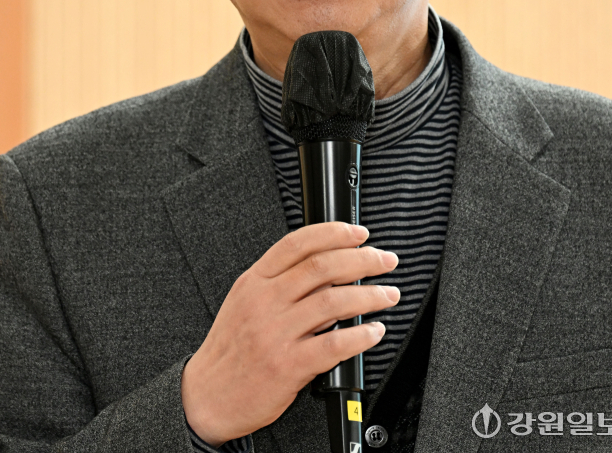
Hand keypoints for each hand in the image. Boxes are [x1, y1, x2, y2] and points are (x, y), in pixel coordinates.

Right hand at [181, 221, 398, 445]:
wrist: (206, 396)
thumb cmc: (231, 348)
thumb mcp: (244, 301)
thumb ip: (279, 280)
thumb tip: (328, 264)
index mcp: (254, 281)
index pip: (298, 244)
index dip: (334, 233)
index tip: (360, 234)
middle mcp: (265, 302)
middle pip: (322, 267)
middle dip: (363, 260)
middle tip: (385, 260)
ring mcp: (275, 334)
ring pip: (333, 302)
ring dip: (369, 296)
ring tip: (387, 295)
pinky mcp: (287, 366)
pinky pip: (333, 345)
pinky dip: (360, 336)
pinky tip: (373, 331)